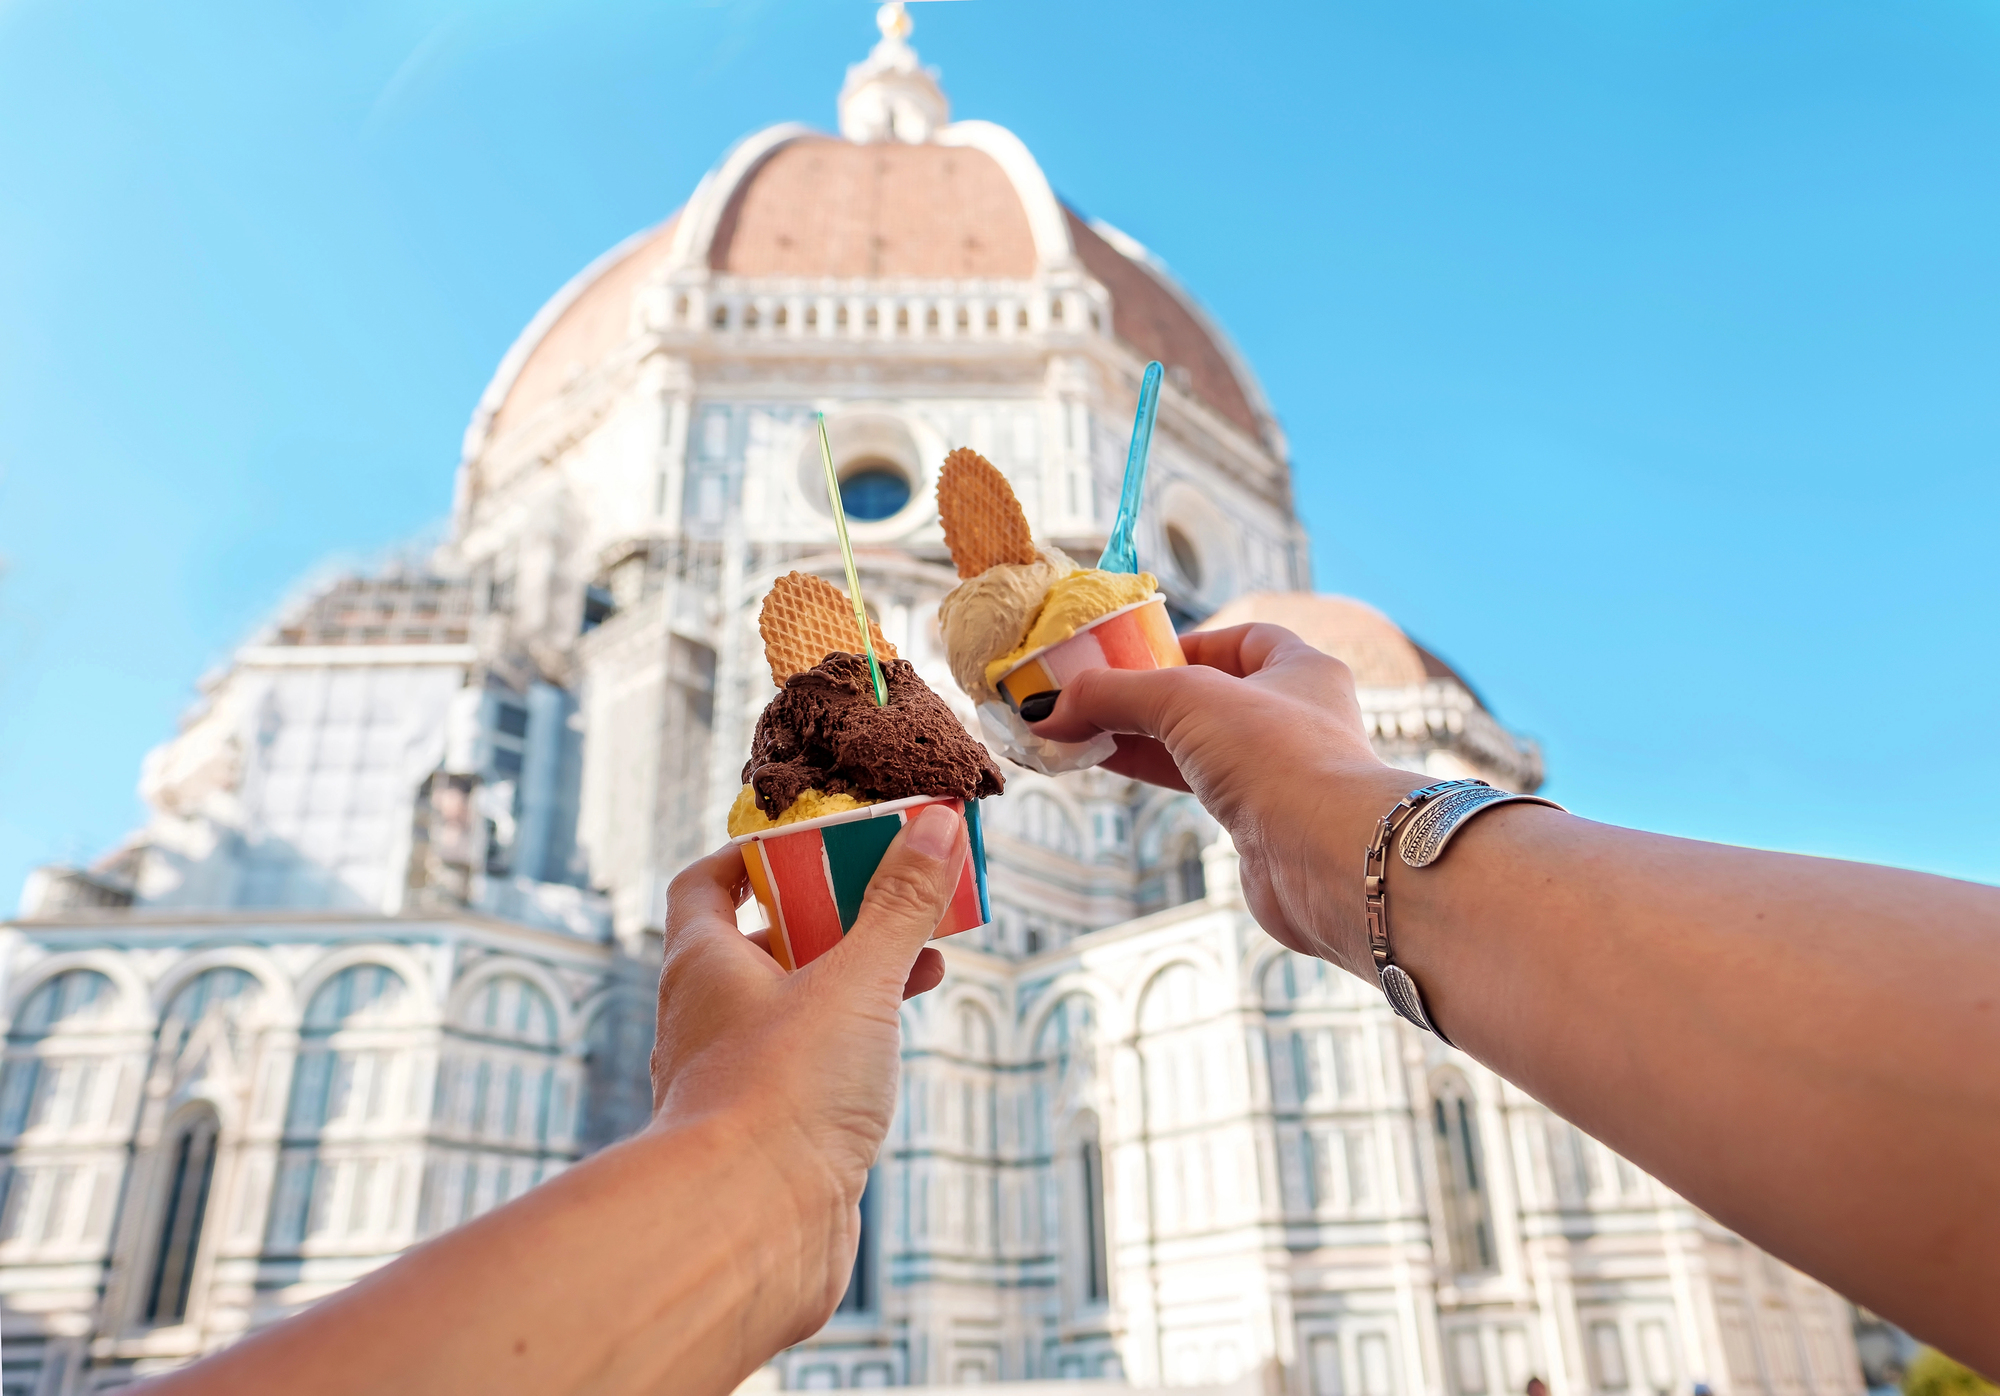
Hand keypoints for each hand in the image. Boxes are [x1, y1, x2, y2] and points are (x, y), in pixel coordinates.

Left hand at [648, 804, 964, 1344]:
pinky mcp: (766, 1137)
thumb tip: (937, 825)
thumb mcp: (856, 982)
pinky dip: (851, 1047)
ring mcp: (732, 1082)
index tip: (816, 844)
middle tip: (894, 902)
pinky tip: (897, 1052)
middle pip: (760, 946)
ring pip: (789, 1011)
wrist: (749, 1232)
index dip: (755, 857)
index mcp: (704, 965)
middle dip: (831, 919)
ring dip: (850, 984)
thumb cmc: (782, 1096)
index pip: (707, 885)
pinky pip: (806, 1070)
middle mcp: (705, 1020)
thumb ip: (899, 905)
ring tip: (923, 967)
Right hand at [1030, 624, 1420, 973]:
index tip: (1136, 654)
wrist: (1326, 858)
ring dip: (1142, 737)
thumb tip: (1049, 709)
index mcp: (1301, 669)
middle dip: (1147, 694)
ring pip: (1198, 744)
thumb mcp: (1185, 700)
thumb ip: (1114, 695)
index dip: (1188, 642)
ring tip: (1079, 732)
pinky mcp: (1260, 823)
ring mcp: (1280, 773)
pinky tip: (1110, 766)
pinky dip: (1154, 773)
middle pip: (1209, 694)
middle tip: (1088, 696)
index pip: (1242, 640)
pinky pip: (1196, 786)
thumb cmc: (1277, 757)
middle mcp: (1296, 717)